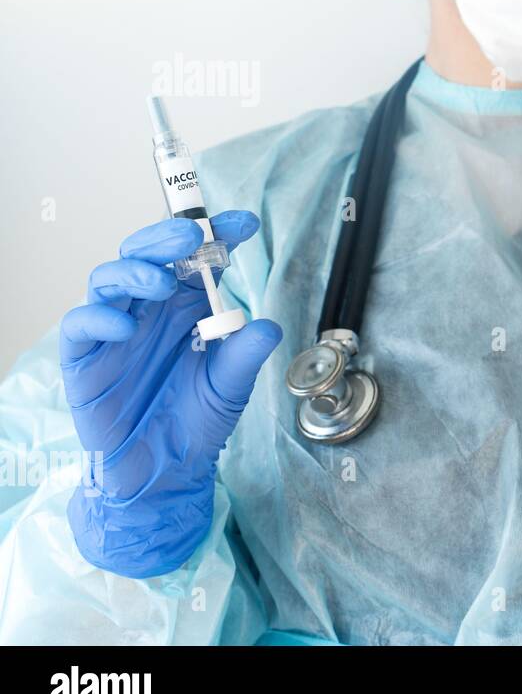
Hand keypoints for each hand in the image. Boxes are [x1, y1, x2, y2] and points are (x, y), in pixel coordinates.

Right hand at [62, 212, 281, 577]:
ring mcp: (114, 329)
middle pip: (146, 254)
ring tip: (163, 281)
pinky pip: (81, 325)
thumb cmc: (196, 419)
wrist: (164, 470)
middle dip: (167, 239)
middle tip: (193, 236)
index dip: (218, 235)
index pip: (198, 258)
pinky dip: (100, 318)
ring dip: (135, 272)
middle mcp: (149, 309)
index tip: (245, 223)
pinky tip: (126, 327)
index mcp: (187, 305)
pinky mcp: (85, 357)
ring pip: (110, 279)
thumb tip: (268, 326)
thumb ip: (244, 355)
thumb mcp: (230, 386)